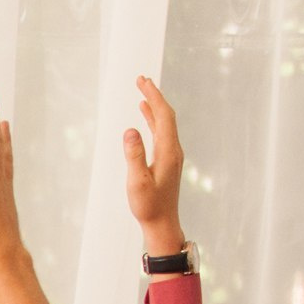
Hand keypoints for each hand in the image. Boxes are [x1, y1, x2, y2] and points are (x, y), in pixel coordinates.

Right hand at [124, 75, 186, 255]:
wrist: (162, 223)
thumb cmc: (148, 206)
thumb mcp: (137, 181)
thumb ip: (134, 155)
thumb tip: (129, 129)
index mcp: (168, 151)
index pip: (163, 115)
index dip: (153, 96)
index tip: (142, 81)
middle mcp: (173, 149)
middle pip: (166, 115)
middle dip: (154, 95)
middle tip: (141, 79)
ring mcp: (171, 154)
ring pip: (164, 123)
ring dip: (154, 106)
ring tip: (143, 92)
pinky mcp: (167, 160)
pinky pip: (161, 132)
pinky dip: (153, 120)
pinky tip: (144, 117)